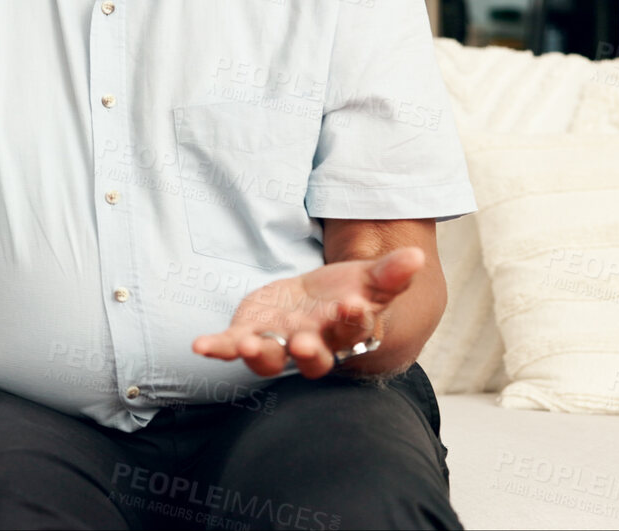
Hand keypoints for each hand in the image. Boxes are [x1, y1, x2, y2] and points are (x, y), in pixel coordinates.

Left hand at [191, 246, 423, 378]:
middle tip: (302, 342)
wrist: (316, 302)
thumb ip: (391, 273)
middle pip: (313, 358)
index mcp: (347, 332)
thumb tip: (417, 257)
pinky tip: (201, 345)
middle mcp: (314, 345)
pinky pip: (232, 348)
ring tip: (250, 346)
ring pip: (272, 361)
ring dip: (261, 355)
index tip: (354, 303)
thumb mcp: (370, 277)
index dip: (354, 320)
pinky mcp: (251, 336)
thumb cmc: (347, 293)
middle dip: (307, 352)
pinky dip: (218, 348)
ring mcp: (280, 344)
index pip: (354, 331)